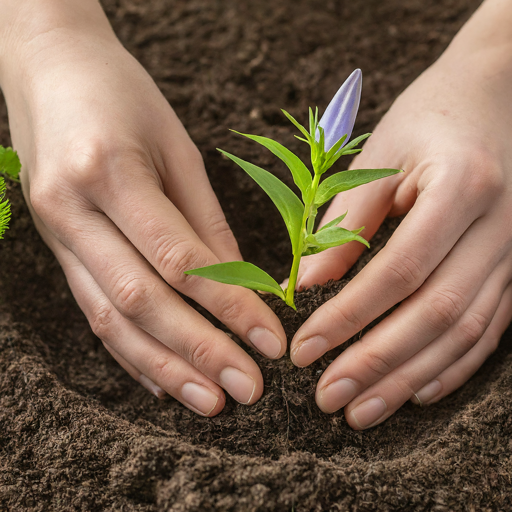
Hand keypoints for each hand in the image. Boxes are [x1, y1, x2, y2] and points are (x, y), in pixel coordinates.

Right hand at [0, 2, 285, 415]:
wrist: (50, 68)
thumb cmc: (123, 95)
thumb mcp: (178, 146)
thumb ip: (206, 219)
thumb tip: (244, 283)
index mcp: (110, 173)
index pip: (180, 260)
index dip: (230, 306)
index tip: (272, 341)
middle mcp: (73, 211)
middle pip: (141, 301)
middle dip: (199, 352)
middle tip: (248, 390)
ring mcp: (55, 234)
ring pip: (111, 318)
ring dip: (164, 367)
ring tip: (210, 402)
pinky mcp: (55, 248)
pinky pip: (92, 310)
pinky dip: (130, 350)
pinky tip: (162, 379)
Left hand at [289, 2, 511, 428]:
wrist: (493, 94)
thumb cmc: (427, 119)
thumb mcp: (378, 160)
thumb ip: (343, 226)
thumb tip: (304, 288)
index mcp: (460, 188)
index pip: (398, 270)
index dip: (349, 316)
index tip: (304, 350)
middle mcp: (498, 227)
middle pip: (435, 313)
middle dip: (377, 363)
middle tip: (328, 400)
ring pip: (464, 332)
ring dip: (410, 378)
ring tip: (363, 411)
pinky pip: (490, 329)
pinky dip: (452, 366)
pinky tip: (417, 391)